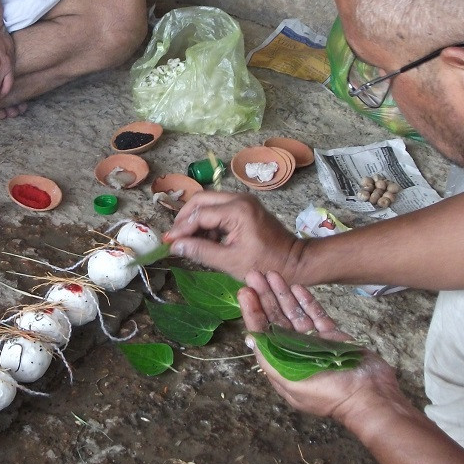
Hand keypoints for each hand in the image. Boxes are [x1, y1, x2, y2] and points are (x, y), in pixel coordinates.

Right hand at [164, 191, 302, 280]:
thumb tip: (175, 246)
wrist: (297, 262)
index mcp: (237, 210)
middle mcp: (239, 199)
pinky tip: (205, 239)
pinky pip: (220, 208)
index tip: (167, 242)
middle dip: (185, 217)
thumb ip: (200, 252)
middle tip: (174, 236)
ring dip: (196, 219)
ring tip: (188, 240)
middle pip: (201, 200)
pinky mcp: (246, 207)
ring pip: (210, 202)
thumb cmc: (266, 265)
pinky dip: (209, 221)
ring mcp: (244, 201)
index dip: (181, 229)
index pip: (199, 214)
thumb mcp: (230, 262)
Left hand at [243, 269, 398, 423]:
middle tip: (255, 274)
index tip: (245, 291)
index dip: (252, 312)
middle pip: (276, 320)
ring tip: (273, 274)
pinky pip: (316, 315)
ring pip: (295, 314)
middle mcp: (295, 352)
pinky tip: (298, 286)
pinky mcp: (333, 337)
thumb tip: (251, 337)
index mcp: (282, 364)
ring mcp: (315, 343)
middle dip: (264, 297)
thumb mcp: (291, 381)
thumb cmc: (328, 392)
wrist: (369, 395)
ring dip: (283, 295)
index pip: (262, 333)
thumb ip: (270, 358)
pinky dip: (307, 302)